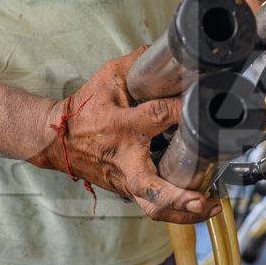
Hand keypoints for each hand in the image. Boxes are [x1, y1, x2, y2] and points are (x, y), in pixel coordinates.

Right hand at [33, 47, 220, 223]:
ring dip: (183, 213)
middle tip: (206, 200)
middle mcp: (125, 159)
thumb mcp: (107, 78)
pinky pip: (151, 205)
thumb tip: (170, 51)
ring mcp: (125, 180)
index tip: (206, 103)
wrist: (54, 140)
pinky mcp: (126, 190)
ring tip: (210, 208)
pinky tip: (198, 205)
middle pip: (152, 189)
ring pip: (153, 208)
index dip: (184, 110)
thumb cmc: (83, 109)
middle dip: (180, 199)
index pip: (159, 116)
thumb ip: (138, 63)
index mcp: (121, 126)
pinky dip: (175, 209)